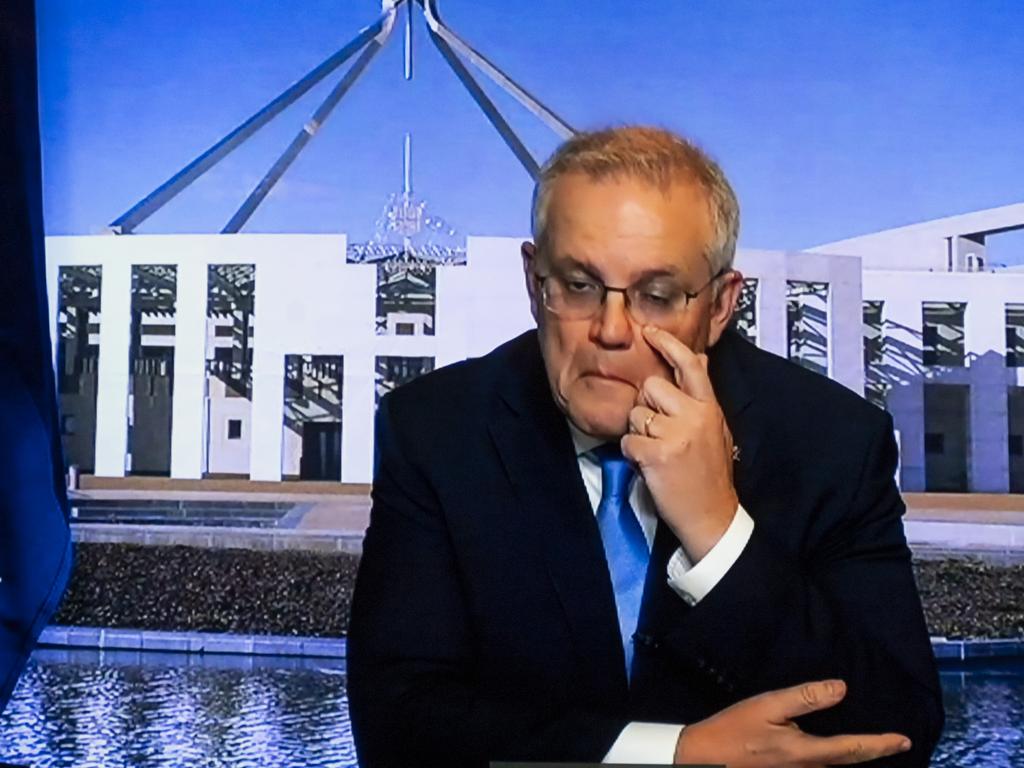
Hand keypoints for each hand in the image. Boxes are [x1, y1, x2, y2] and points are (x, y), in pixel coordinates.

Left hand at [620, 326, 737, 561]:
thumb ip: (702, 395)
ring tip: (658, 452)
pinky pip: (628, 440)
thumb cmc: (709, 471)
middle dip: (647, 406)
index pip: (689, 364)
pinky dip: (633, 455)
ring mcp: (676, 434)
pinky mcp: (657, 454)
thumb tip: (700, 358)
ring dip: (639, 433)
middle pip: (650, 386)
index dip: (667, 344)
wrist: (713, 515)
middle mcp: (694, 415)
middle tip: (660, 432)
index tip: (650, 331)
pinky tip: (650, 466)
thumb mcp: (716, 426)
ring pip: (636, 413)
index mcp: (709, 406)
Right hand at [674, 679, 911, 766]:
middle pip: (849, 765)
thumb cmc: (733, 730)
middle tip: (897, 745)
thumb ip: (805, 698)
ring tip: (870, 750)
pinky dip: (834, 763)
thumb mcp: (767, 705)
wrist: (703, 760)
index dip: (882, 744)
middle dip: (875, 755)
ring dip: (854, 761)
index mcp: (806, 752)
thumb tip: (841, 689)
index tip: (905, 740)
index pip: (855, 749)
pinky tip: (833, 756)